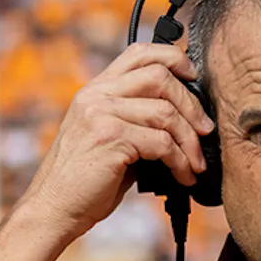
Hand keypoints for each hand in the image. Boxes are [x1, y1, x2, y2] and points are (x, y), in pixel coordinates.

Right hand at [20, 43, 215, 237]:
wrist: (55, 207)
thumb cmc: (87, 180)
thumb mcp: (110, 138)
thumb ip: (138, 121)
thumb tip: (186, 121)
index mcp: (97, 89)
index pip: (140, 53)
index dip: (174, 59)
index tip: (195, 78)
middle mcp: (97, 95)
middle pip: (160, 77)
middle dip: (192, 105)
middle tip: (206, 131)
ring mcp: (101, 114)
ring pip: (165, 112)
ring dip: (190, 141)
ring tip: (196, 163)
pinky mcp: (109, 138)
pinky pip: (161, 142)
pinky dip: (180, 161)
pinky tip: (183, 176)